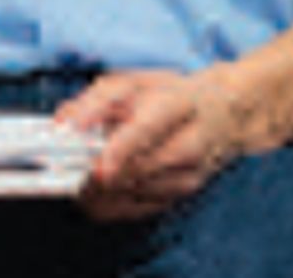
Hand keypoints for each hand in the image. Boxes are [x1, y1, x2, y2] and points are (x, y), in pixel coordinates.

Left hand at [56, 67, 264, 221]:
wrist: (228, 114)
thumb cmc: (175, 95)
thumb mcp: (137, 82)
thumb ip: (96, 99)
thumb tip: (64, 122)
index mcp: (178, 104)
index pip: (148, 130)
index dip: (120, 150)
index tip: (98, 167)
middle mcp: (191, 143)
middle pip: (135, 170)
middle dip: (93, 174)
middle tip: (66, 168)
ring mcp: (190, 173)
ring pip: (129, 193)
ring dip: (97, 188)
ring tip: (85, 171)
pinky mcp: (183, 194)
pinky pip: (132, 209)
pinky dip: (107, 202)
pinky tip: (100, 186)